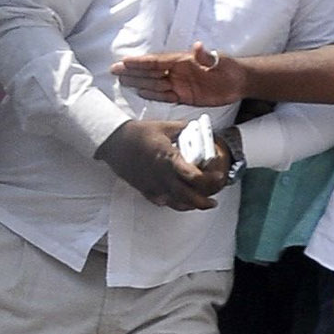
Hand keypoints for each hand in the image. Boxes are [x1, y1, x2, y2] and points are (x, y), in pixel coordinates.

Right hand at [97, 116, 225, 210]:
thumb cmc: (138, 133)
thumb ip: (183, 129)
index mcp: (168, 159)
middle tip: (213, 201)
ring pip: (175, 203)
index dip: (208, 179)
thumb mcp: (164, 126)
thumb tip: (197, 129)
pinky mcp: (145, 190)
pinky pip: (163, 202)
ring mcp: (152, 185)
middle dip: (203, 201)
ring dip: (191, 206)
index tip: (218, 176)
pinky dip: (174, 203)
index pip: (192, 176)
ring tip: (201, 204)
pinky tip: (181, 201)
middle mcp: (162, 176)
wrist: (114, 142)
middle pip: (187, 196)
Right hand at [109, 43, 244, 105]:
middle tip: (114, 70)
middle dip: (132, 71)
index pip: (157, 62)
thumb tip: (197, 46)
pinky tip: (141, 92)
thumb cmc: (230, 69)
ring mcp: (180, 84)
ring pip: (154, 83)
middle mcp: (178, 72)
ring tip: (121, 80)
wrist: (240, 82)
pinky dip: (152, 94)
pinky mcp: (185, 96)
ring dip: (138, 82)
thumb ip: (205, 56)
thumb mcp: (219, 61)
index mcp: (183, 62)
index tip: (124, 61)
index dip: (140, 62)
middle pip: (150, 72)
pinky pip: (164, 96)